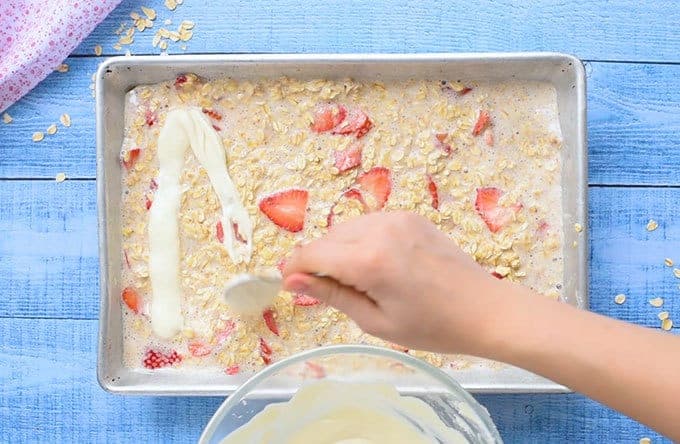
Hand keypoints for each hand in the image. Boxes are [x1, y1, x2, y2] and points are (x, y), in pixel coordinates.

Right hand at [282, 211, 505, 353]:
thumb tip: (293, 280)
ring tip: (355, 279)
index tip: (288, 285)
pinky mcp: (410, 216)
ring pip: (346, 228)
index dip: (295, 268)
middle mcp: (380, 229)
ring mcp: (397, 218)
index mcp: (369, 261)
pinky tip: (375, 264)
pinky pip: (369, 224)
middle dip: (316, 260)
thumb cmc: (431, 327)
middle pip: (327, 238)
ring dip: (338, 249)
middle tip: (323, 289)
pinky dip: (360, 240)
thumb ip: (331, 295)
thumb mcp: (375, 321)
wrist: (484, 309)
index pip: (313, 254)